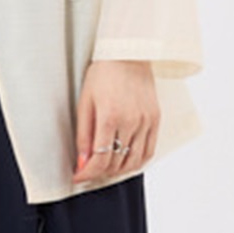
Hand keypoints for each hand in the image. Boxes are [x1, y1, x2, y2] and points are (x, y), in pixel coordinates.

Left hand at [72, 60, 159, 183]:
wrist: (128, 55)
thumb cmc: (102, 75)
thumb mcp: (85, 102)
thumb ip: (83, 135)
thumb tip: (82, 162)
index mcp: (110, 117)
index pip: (99, 159)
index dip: (87, 174)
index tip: (78, 177)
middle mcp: (131, 122)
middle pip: (116, 163)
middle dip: (99, 173)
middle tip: (89, 172)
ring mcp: (146, 122)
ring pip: (134, 162)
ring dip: (118, 171)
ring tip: (105, 169)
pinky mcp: (156, 120)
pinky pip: (149, 151)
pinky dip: (137, 162)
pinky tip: (125, 162)